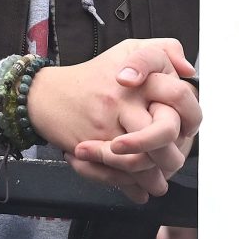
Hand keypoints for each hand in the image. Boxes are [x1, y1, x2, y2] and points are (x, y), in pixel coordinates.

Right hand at [26, 39, 197, 203]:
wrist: (47, 94)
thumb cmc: (95, 74)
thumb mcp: (131, 48)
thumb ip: (166, 50)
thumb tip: (187, 70)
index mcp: (142, 75)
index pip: (180, 96)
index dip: (191, 117)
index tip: (188, 128)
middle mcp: (125, 98)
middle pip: (165, 132)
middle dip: (174, 154)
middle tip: (174, 161)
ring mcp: (108, 122)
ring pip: (142, 159)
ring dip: (155, 178)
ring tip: (159, 183)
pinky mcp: (91, 145)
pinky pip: (116, 172)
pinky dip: (130, 187)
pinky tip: (139, 189)